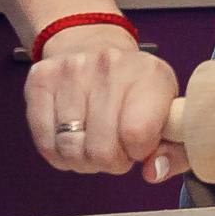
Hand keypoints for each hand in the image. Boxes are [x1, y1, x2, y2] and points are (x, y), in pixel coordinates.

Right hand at [24, 22, 184, 183]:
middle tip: (115, 150)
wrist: (92, 43)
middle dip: (109, 161)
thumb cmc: (134, 86)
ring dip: (83, 160)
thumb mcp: (167, 110)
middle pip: (101, 149)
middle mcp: (110, 67)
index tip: (139, 147)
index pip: (138, 134)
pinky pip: (45, 143)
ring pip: (70, 149)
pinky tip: (73, 141)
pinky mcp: (40, 81)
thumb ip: (174, 149)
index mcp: (150, 74)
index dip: (137, 153)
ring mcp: (71, 71)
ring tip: (94, 144)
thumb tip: (154, 172)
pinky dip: (59, 154)